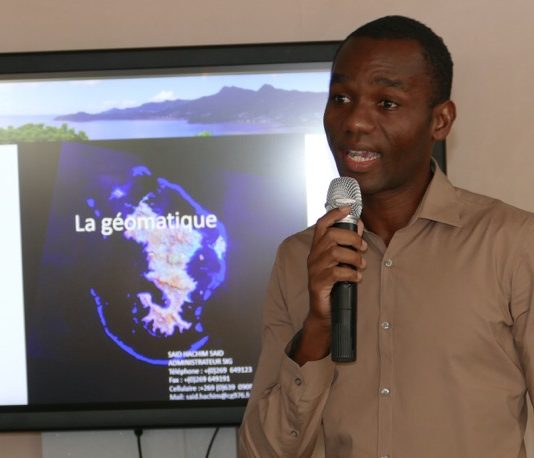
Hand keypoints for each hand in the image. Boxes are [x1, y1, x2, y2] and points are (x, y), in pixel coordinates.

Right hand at [291, 206, 366, 364]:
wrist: (325, 313)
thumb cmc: (334, 285)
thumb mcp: (342, 261)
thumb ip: (348, 243)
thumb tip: (359, 224)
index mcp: (317, 248)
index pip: (322, 224)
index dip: (334, 214)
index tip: (349, 208)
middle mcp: (313, 256)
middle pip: (331, 236)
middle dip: (352, 239)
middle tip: (363, 248)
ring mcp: (314, 270)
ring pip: (335, 253)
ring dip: (354, 258)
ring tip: (361, 266)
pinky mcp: (318, 283)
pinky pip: (336, 272)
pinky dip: (351, 274)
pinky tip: (357, 278)